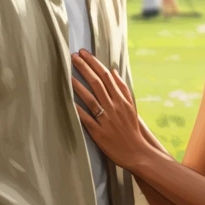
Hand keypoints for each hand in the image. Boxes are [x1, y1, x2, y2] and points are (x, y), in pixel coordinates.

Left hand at [71, 50, 148, 171]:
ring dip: (78, 85)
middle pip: (97, 83)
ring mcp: (106, 119)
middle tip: (73, 56)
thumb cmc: (132, 128)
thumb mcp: (131, 106)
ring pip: (91, 98)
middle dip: (84, 68)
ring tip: (68, 74)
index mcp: (121, 99)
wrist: (137, 152)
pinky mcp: (99, 132)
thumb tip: (113, 71)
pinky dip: (78, 109)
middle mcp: (114, 107)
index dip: (94, 63)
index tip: (84, 53)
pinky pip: (86, 118)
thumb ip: (123, 88)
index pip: (106, 76)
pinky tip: (68, 100)